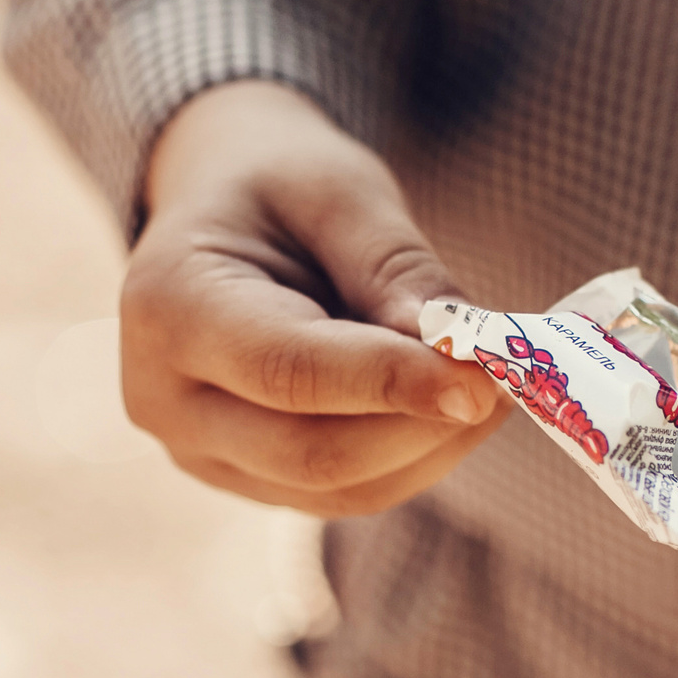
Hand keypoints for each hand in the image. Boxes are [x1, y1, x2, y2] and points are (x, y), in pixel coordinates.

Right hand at [122, 80, 504, 516]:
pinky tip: (455, 406)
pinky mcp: (250, 478)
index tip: (485, 380)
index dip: (390, 382)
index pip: (287, 370)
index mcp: (167, 307)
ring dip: (434, 445)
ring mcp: (201, 452)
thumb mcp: (338, 190)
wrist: (223, 210)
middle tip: (511, 379)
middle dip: (424, 423)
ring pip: (340, 486)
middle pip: (312, 452)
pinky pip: (348, 492)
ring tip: (493, 383)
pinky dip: (417, 456)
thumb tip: (460, 351)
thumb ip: (396, 267)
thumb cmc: (278, 185)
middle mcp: (165, 400)